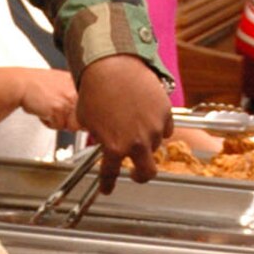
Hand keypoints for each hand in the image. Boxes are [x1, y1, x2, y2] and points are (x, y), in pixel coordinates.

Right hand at [18, 69, 79, 129]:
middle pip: (83, 120)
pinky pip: (58, 126)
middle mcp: (75, 91)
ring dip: (60, 123)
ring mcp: (67, 100)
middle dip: (72, 121)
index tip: (78, 117)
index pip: (91, 107)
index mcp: (78, 83)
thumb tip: (85, 112)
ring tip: (50, 111)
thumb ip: (75, 95)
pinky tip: (43, 112)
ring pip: (72, 126)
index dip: (83, 115)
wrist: (21, 84)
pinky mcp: (58, 109)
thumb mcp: (61, 83)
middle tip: (59, 113)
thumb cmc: (37, 85)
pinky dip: (49, 123)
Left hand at [76, 55, 172, 187]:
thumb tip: (103, 139)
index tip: (107, 189)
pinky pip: (165, 128)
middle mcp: (137, 142)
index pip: (110, 174)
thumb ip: (99, 135)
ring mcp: (154, 128)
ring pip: (155, 147)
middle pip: (147, 173)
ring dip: (147, 143)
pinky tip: (148, 117)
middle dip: (140, 176)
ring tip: (136, 126)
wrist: (112, 64)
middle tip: (135, 173)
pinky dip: (158, 127)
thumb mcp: (88, 118)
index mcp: (113, 147)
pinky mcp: (165, 113)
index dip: (107, 185)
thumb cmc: (96, 88)